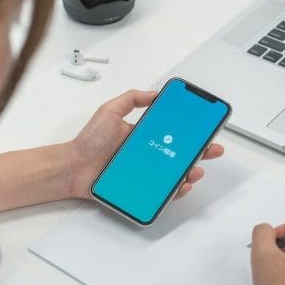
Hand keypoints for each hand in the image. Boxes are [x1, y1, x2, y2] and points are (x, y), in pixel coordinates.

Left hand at [65, 89, 224, 199]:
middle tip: (211, 148)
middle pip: (179, 152)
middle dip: (199, 151)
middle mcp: (146, 153)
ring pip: (175, 173)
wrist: (73, 167)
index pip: (171, 130)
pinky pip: (163, 191)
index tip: (203, 125)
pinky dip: (176, 189)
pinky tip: (182, 184)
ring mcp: (145, 172)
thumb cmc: (88, 141)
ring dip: (190, 170)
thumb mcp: (110, 111)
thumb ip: (131, 98)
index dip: (189, 129)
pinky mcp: (141, 188)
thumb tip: (155, 93)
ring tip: (195, 168)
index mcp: (142, 135)